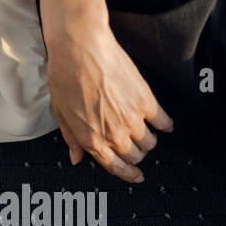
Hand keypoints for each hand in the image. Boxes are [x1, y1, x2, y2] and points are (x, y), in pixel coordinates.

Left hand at [45, 21, 172, 183]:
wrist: (79, 49)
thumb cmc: (65, 76)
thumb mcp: (60, 112)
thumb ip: (72, 138)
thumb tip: (77, 157)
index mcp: (91, 139)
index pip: (114, 167)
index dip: (128, 174)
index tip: (137, 176)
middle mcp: (113, 134)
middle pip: (134, 155)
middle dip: (135, 154)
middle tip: (135, 146)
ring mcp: (132, 119)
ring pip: (150, 142)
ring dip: (148, 140)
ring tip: (144, 130)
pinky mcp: (146, 102)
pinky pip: (164, 122)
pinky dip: (165, 125)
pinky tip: (164, 123)